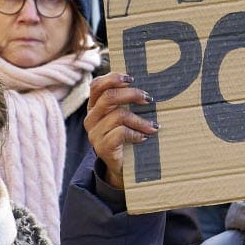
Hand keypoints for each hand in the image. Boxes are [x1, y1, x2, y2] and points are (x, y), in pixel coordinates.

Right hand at [83, 74, 159, 188]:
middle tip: (148, 99)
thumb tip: (147, 87)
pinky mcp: (102, 147)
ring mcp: (94, 134)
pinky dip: (136, 133)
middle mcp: (91, 118)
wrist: (121, 167)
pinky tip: (144, 137)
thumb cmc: (126, 136)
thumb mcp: (124, 116)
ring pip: (118, 116)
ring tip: (153, 126)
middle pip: (109, 97)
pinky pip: (120, 133)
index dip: (113, 78)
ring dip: (140, 120)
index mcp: (94, 106)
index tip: (131, 78)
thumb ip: (127, 102)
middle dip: (131, 94)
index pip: (96, 85)